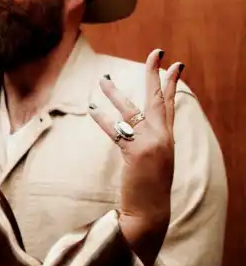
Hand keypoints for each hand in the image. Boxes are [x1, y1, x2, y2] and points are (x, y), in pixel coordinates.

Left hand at [88, 48, 182, 265]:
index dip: (171, 84)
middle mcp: (163, 138)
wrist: (151, 213)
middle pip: (159, 99)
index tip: (174, 65)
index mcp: (168, 139)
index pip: (171, 106)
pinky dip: (102, 118)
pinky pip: (116, 131)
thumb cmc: (148, 191)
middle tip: (156, 52)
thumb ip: (147, 145)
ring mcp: (151, 145)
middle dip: (156, 74)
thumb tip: (133, 134)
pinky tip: (91, 107)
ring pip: (132, 111)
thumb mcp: (153, 164)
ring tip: (102, 79)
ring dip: (115, 93)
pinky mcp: (136, 154)